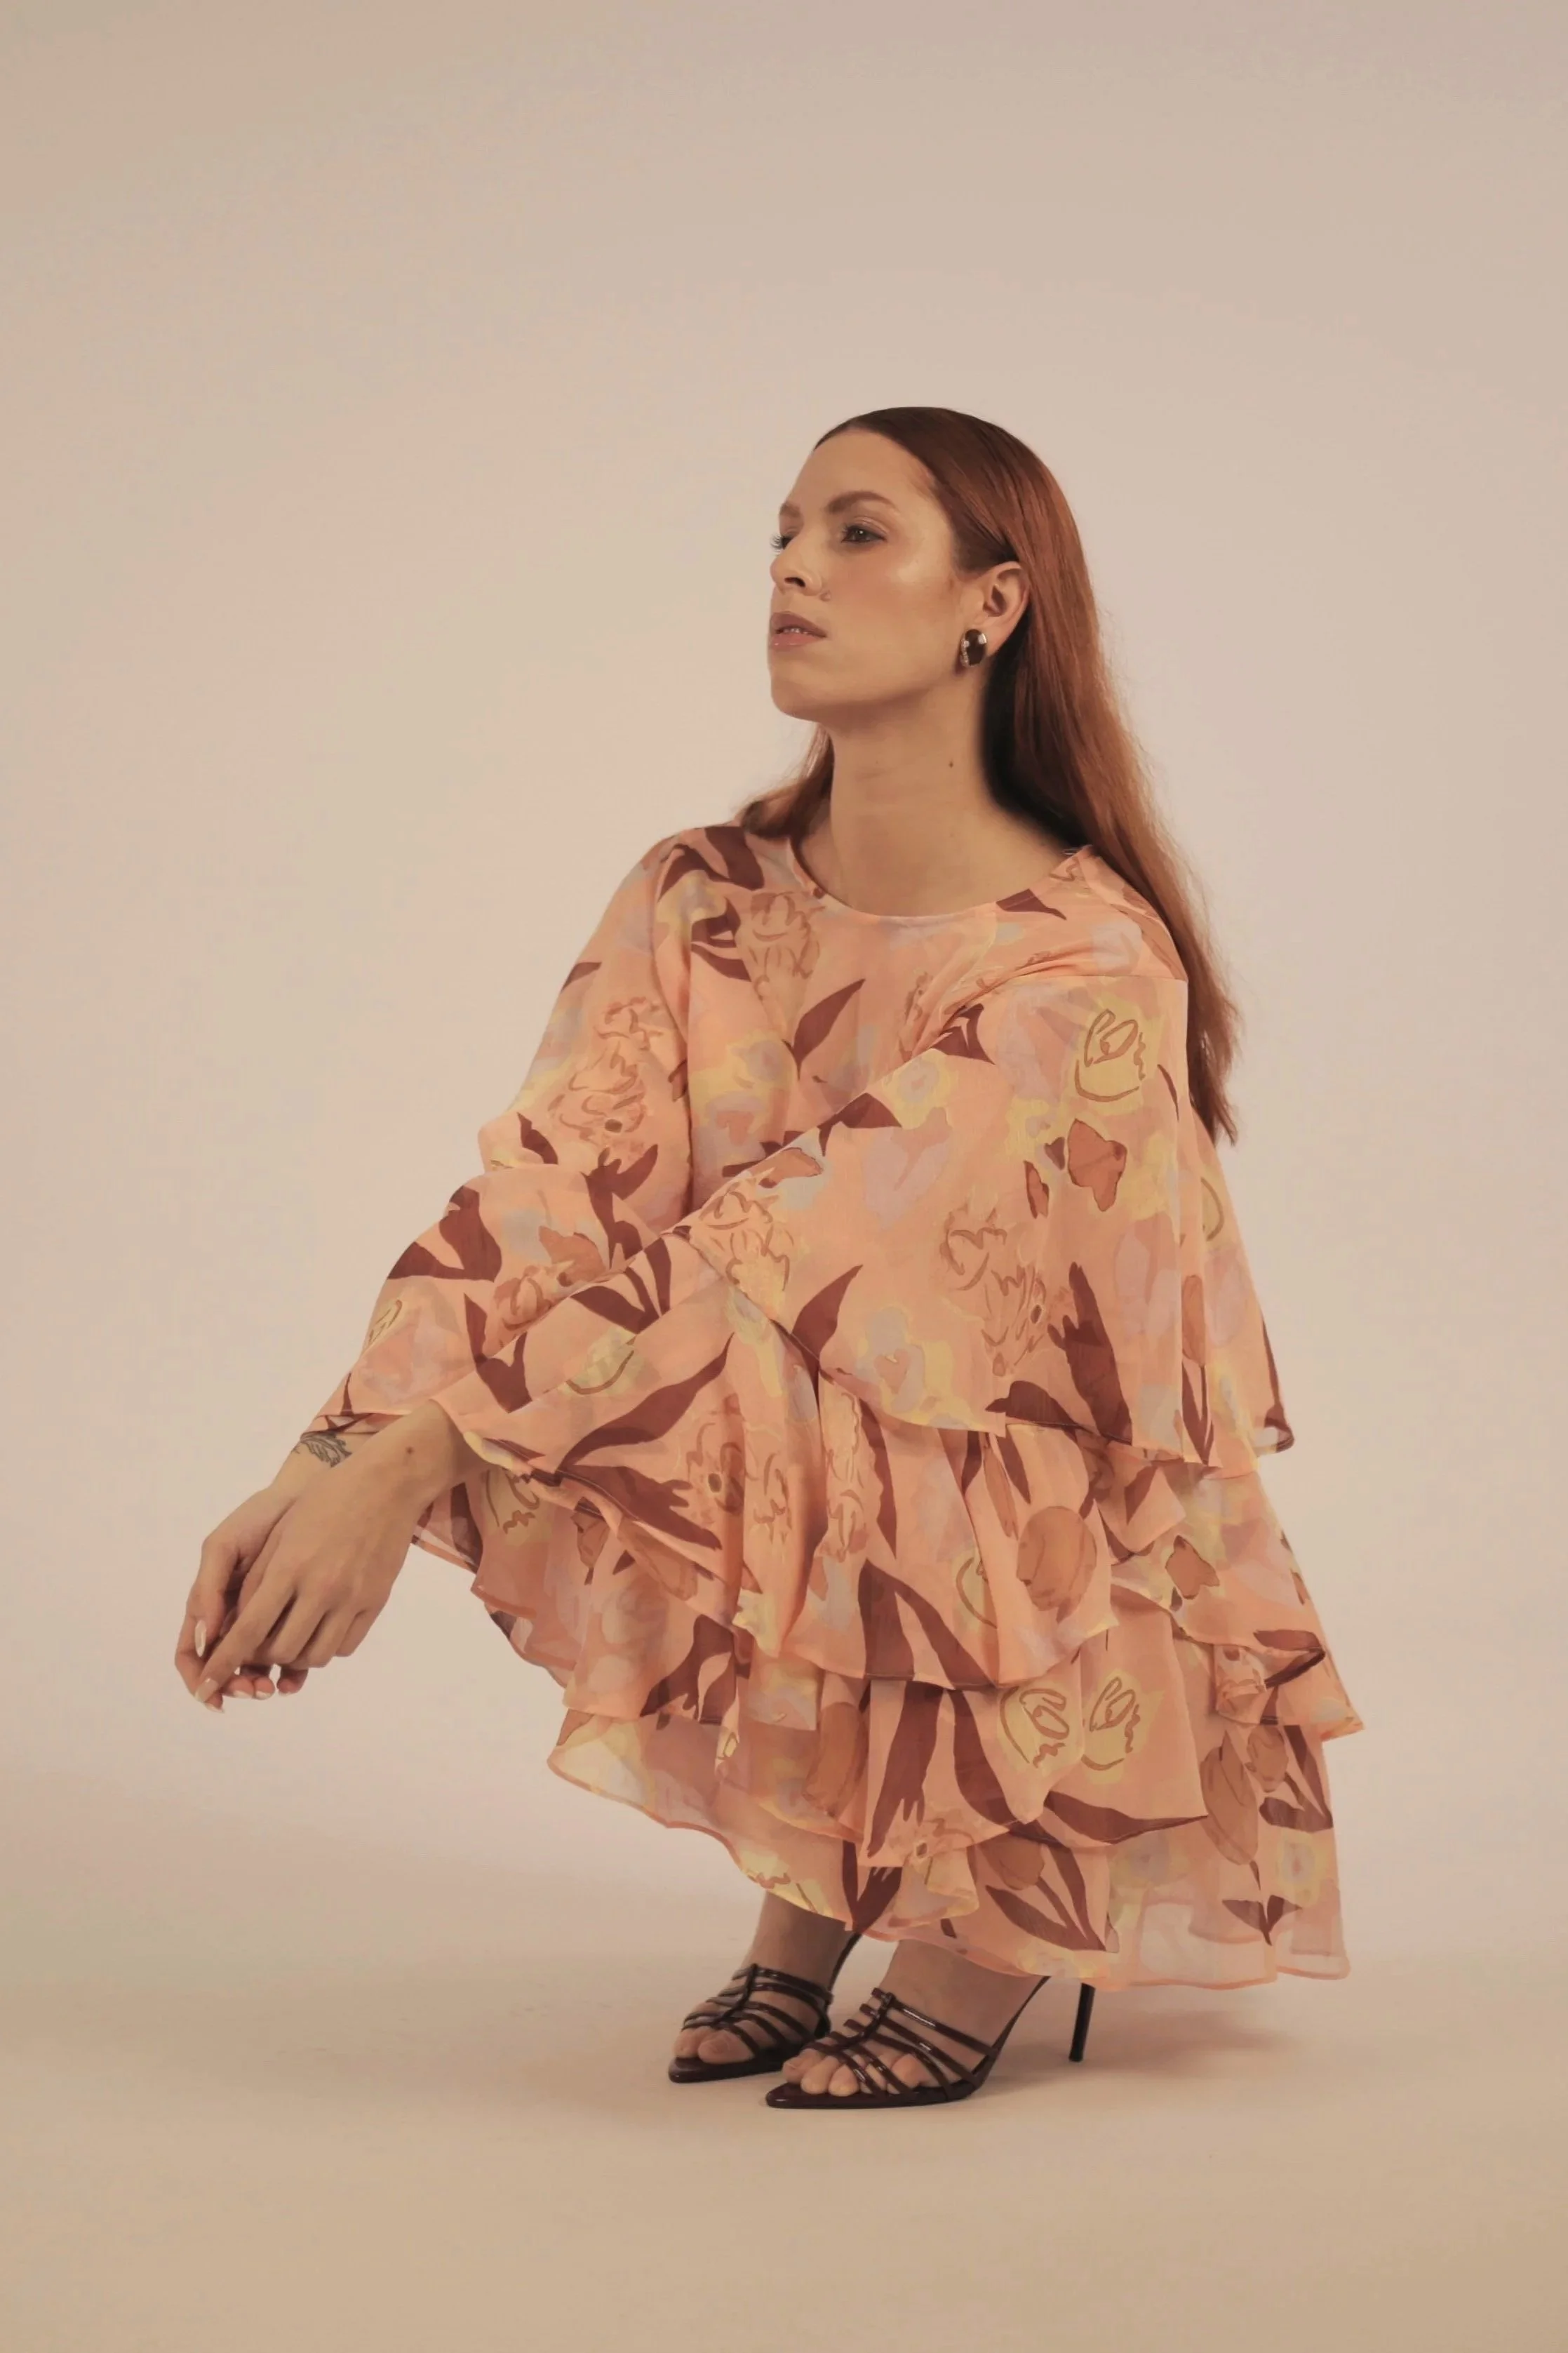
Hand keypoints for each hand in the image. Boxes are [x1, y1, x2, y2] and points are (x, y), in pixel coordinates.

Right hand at [176, 1484, 312, 1708]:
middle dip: (236, 1685)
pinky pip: (290, 1658)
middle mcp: (233, 1621)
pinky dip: (290, 1674)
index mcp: (209, 1606)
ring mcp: (264, 1624)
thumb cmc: (257, 1521)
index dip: (198, 1678)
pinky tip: (296, 1679)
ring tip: (276, 1688)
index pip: (192, 1654)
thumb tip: (204, 1639)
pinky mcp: (295, 1621)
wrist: (306, 1502)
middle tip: (257, 1690)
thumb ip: (208, 1589)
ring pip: (256, 1669)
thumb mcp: (223, 1546)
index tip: (212, 1693)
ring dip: (261, 1684)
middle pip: (225, 1669)